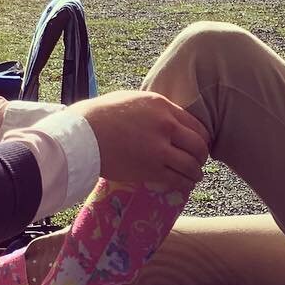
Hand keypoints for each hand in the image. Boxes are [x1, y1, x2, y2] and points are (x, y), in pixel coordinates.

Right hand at [72, 90, 209, 194]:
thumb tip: (168, 119)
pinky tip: (185, 184)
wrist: (81, 135)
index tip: (199, 145)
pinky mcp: (150, 170)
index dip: (202, 138)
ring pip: (191, 165)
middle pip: (199, 145)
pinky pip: (177, 180)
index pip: (196, 124)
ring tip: (194, 176)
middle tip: (199, 162)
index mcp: (162, 106)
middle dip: (202, 156)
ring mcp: (159, 150)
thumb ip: (155, 110)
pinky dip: (185, 184)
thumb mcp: (133, 100)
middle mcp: (165, 126)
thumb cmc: (100, 115)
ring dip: (196, 173)